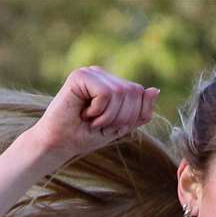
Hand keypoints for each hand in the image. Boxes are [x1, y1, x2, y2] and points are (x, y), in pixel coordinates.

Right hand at [30, 67, 159, 163]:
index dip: (132, 116)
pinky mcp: (80, 75)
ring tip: (91, 119)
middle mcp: (103, 74)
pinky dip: (99, 111)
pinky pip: (107, 93)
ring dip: (108, 116)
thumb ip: (140, 112)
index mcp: (113, 83)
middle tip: (100, 124)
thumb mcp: (120, 127)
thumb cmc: (86, 136)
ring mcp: (91, 72)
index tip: (110, 126)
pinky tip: (84, 112)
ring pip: (121, 92)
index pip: (141, 93)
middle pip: (134, 91)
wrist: (59, 144)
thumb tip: (156, 90)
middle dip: (121, 117)